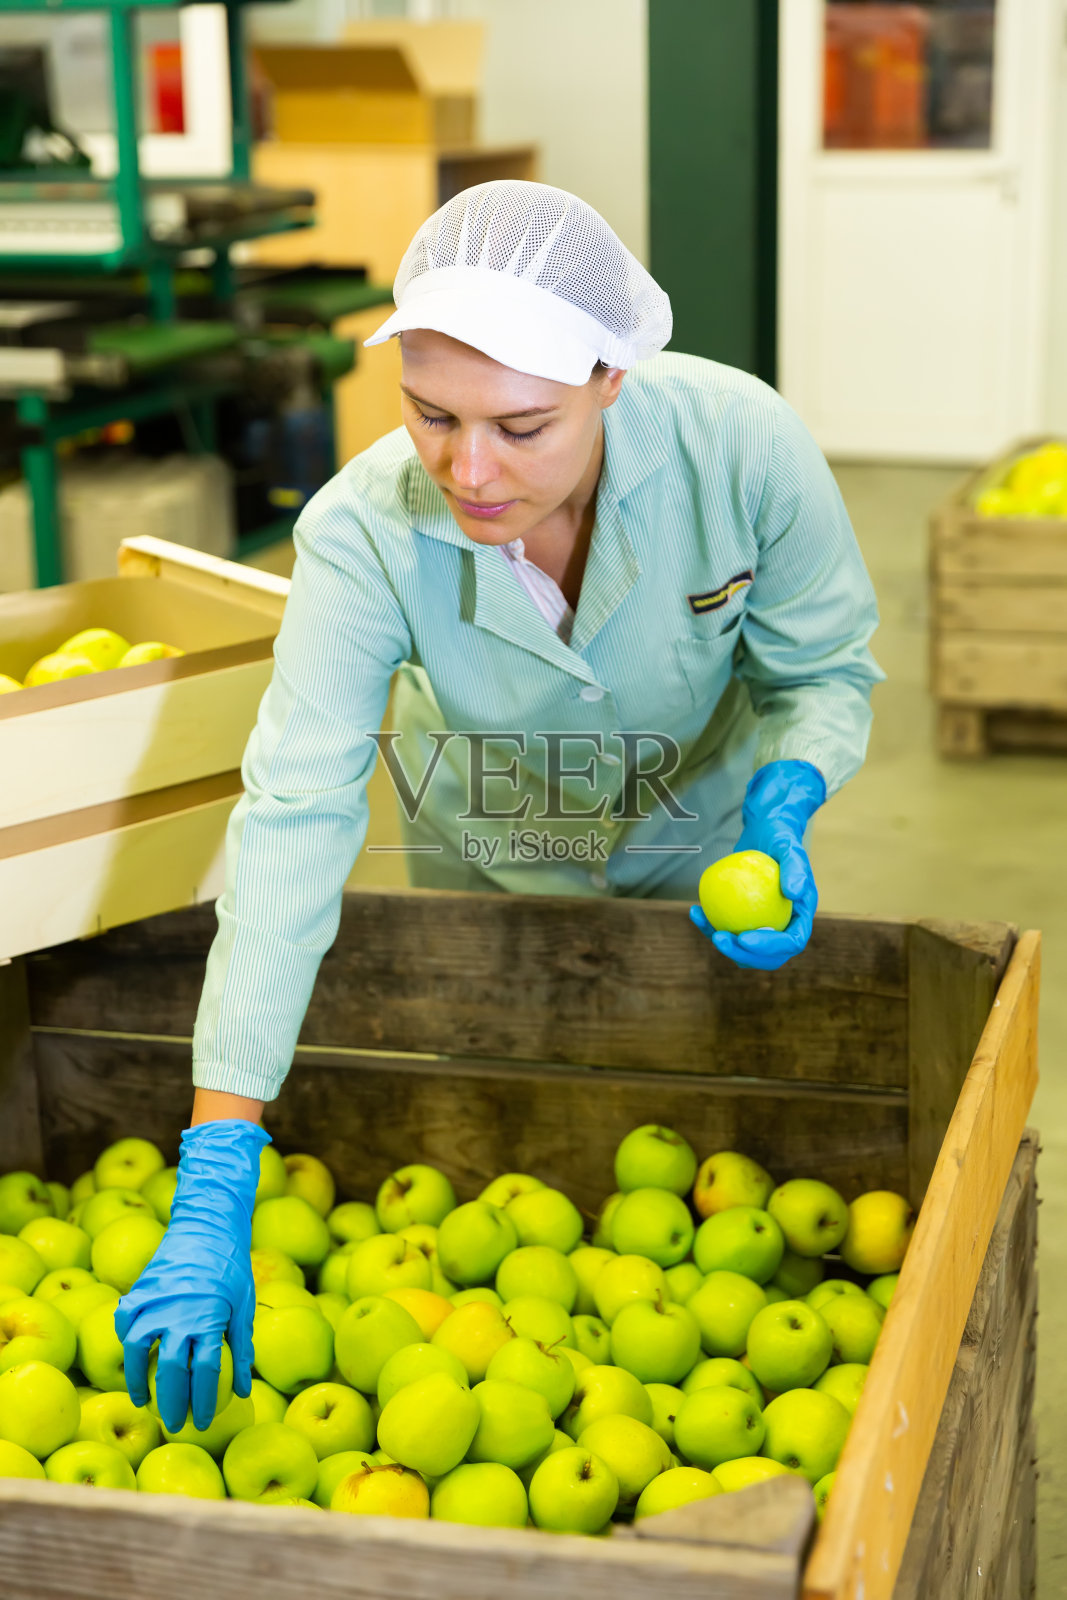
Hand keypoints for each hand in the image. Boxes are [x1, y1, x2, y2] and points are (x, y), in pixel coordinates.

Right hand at [114, 1118, 268, 1432]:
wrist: (207, 1225)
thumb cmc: (231, 1266)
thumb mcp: (244, 1306)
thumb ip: (242, 1348)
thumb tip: (240, 1393)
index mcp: (210, 1318)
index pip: (206, 1373)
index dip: (204, 1403)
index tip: (203, 1422)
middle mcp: (179, 1313)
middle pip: (172, 1371)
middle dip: (173, 1403)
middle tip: (174, 1424)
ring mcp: (154, 1300)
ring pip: (138, 1350)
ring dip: (139, 1380)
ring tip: (144, 1401)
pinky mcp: (139, 1289)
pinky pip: (125, 1322)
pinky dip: (125, 1342)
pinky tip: (133, 1360)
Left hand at [691, 759, 825, 971]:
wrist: (767, 830)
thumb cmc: (781, 836)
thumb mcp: (789, 845)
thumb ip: (795, 867)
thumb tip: (793, 893)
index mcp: (801, 915)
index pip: (791, 942)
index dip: (770, 947)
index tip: (745, 937)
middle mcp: (786, 924)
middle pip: (769, 955)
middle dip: (743, 954)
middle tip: (719, 938)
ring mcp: (765, 923)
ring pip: (746, 947)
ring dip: (725, 944)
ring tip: (705, 925)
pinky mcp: (745, 917)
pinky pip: (729, 928)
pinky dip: (711, 924)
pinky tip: (695, 910)